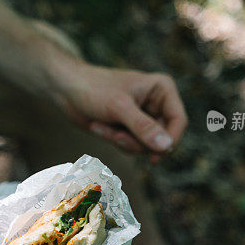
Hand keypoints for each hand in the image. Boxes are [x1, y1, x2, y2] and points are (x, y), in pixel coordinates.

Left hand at [58, 63, 187, 163]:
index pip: (178, 120)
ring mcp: (143, 117)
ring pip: (145, 145)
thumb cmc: (93, 89)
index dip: (169, 140)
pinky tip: (98, 127)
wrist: (66, 89)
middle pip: (162, 138)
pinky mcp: (130, 127)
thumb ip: (143, 127)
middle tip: (116, 136)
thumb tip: (166, 146)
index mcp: (162, 89)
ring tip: (102, 126)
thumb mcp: (119, 108)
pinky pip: (131, 145)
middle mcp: (156, 103)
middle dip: (136, 141)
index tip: (154, 156)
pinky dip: (114, 140)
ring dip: (122, 141)